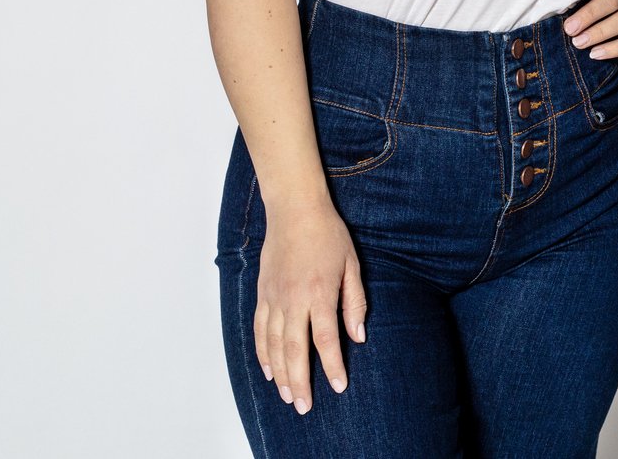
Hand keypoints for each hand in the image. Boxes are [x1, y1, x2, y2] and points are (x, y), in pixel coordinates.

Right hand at [254, 198, 365, 413]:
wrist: (295, 211)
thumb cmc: (328, 235)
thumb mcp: (351, 265)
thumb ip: (354, 302)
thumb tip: (358, 336)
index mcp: (319, 293)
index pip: (325, 339)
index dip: (332, 366)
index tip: (339, 386)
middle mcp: (294, 299)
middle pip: (294, 350)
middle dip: (299, 381)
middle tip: (304, 406)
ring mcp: (274, 298)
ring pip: (273, 345)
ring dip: (279, 373)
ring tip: (287, 396)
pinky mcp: (263, 294)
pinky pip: (259, 330)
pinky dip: (262, 353)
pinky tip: (269, 370)